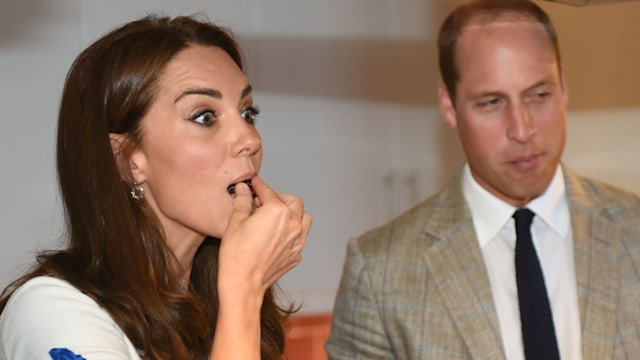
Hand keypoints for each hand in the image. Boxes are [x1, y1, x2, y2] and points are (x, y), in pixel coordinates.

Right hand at [218, 176, 311, 299]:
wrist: (243, 283)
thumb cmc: (236, 254)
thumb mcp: (235, 222)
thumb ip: (243, 202)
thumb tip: (243, 190)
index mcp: (277, 211)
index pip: (268, 191)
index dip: (259, 186)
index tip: (253, 184)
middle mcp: (292, 224)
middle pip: (293, 201)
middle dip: (279, 197)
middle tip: (264, 201)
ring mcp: (297, 241)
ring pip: (304, 218)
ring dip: (293, 213)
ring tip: (276, 216)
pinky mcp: (296, 254)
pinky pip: (300, 236)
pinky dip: (292, 231)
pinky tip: (277, 234)